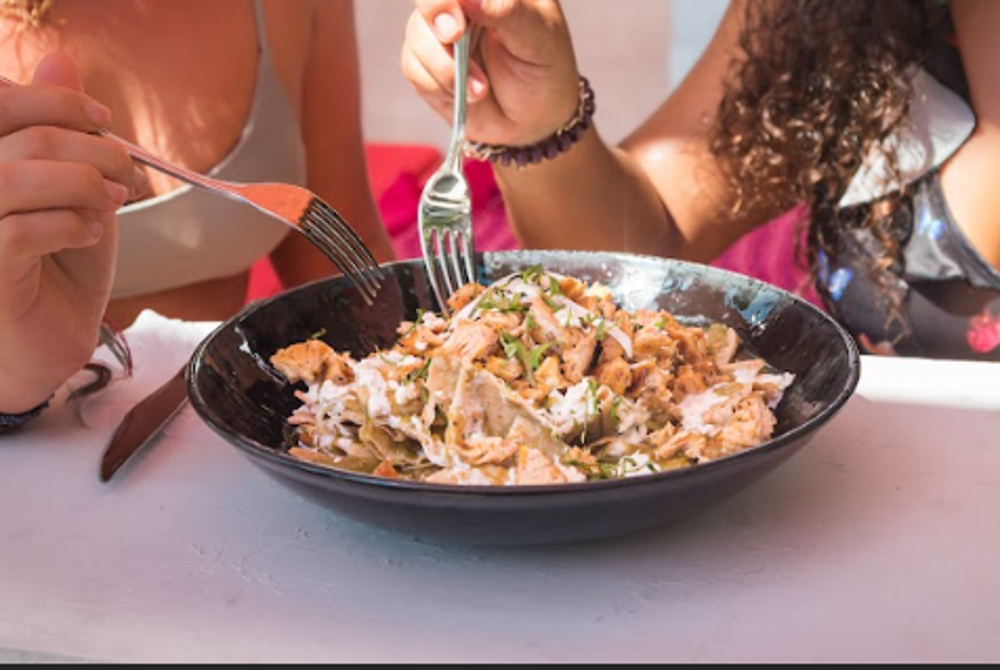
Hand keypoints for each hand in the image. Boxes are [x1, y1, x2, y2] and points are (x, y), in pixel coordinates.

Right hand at [0, 53, 143, 412]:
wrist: (49, 347)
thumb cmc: (57, 270)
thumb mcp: (72, 191)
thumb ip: (63, 132)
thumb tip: (60, 59)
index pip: (2, 102)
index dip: (57, 102)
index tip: (105, 122)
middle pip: (22, 136)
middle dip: (91, 150)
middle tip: (124, 178)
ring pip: (18, 175)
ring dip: (85, 186)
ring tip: (109, 206)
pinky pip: (21, 229)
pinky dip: (69, 225)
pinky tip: (87, 237)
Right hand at [402, 0, 581, 147]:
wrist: (534, 122)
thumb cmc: (545, 72)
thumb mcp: (540, 39)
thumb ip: (507, 11)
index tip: (459, 19)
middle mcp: (463, 4)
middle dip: (435, 14)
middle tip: (454, 36)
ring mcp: (441, 31)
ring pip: (417, 33)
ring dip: (445, 67)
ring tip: (480, 90)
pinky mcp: (427, 63)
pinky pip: (413, 66)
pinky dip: (438, 86)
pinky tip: (467, 97)